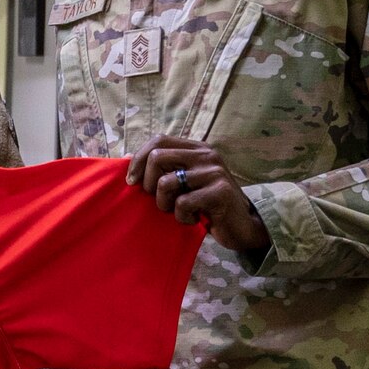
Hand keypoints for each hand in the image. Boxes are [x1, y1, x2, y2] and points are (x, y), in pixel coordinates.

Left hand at [125, 135, 269, 251]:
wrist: (242, 227)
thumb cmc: (206, 206)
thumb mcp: (184, 183)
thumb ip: (163, 169)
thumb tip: (126, 161)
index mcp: (197, 148)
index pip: (158, 141)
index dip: (138, 160)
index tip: (131, 182)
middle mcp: (207, 155)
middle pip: (157, 158)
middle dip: (148, 185)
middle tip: (160, 202)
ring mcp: (214, 172)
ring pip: (166, 183)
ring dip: (165, 205)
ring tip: (180, 212)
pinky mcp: (220, 193)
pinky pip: (182, 204)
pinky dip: (182, 217)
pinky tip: (194, 220)